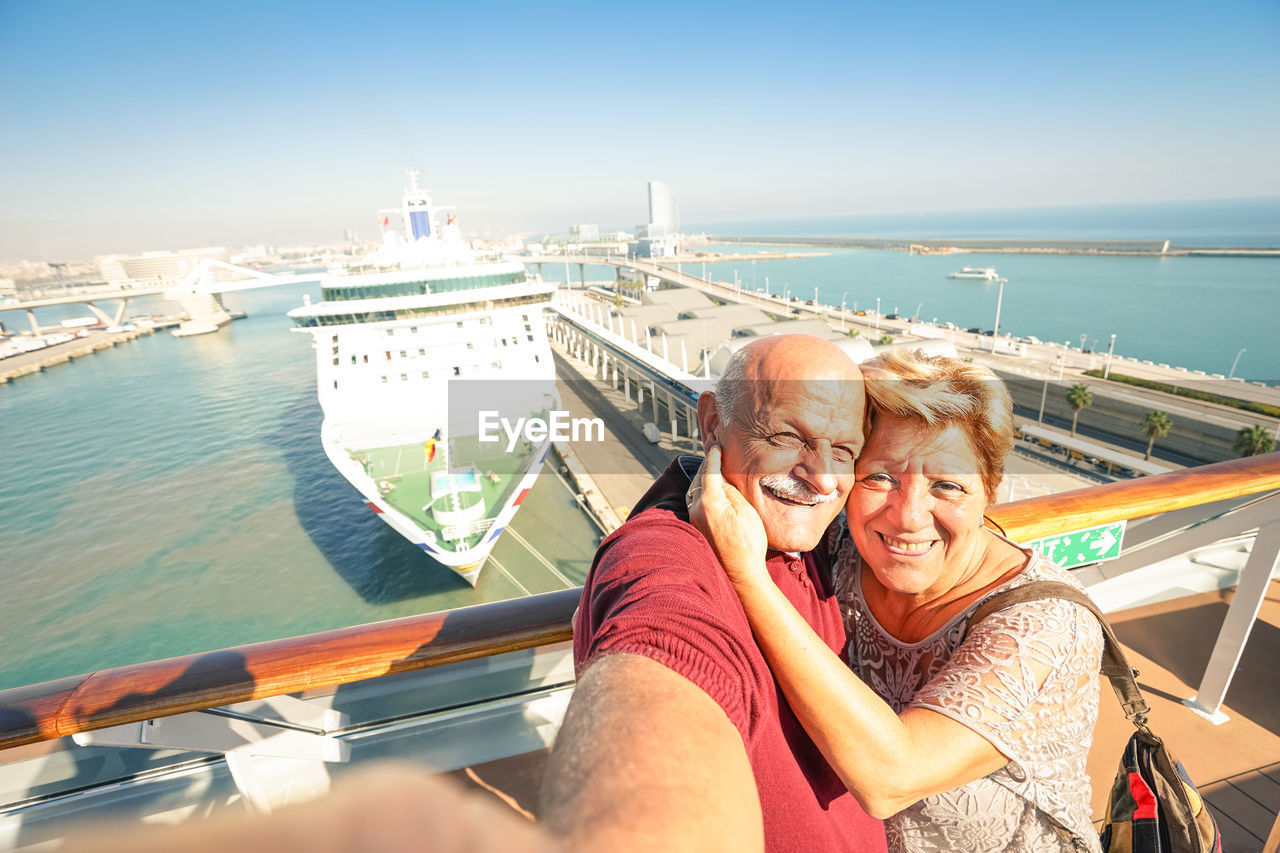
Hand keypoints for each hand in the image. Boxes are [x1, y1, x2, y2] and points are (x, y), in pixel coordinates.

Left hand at [686, 446, 769, 587]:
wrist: (741, 574)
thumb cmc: (749, 544)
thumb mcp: (746, 512)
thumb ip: (731, 492)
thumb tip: (722, 481)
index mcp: (709, 501)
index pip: (710, 471)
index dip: (714, 456)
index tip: (717, 446)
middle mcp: (696, 509)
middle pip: (699, 479)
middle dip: (706, 466)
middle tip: (714, 453)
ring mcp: (694, 520)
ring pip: (694, 491)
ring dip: (702, 479)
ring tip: (713, 470)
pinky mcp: (696, 529)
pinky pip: (695, 503)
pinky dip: (701, 492)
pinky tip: (710, 492)